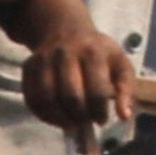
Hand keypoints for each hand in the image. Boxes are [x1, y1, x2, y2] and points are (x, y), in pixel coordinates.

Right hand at [16, 1, 134, 140]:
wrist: (66, 31)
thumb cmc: (98, 53)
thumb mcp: (120, 64)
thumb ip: (126, 90)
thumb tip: (124, 116)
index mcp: (93, 52)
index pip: (96, 91)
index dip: (99, 112)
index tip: (101, 120)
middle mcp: (66, 53)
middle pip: (71, 96)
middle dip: (80, 117)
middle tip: (85, 122)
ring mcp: (44, 59)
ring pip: (48, 98)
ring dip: (60, 119)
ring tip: (71, 123)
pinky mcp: (29, 67)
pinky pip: (31, 98)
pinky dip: (43, 114)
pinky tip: (56, 118)